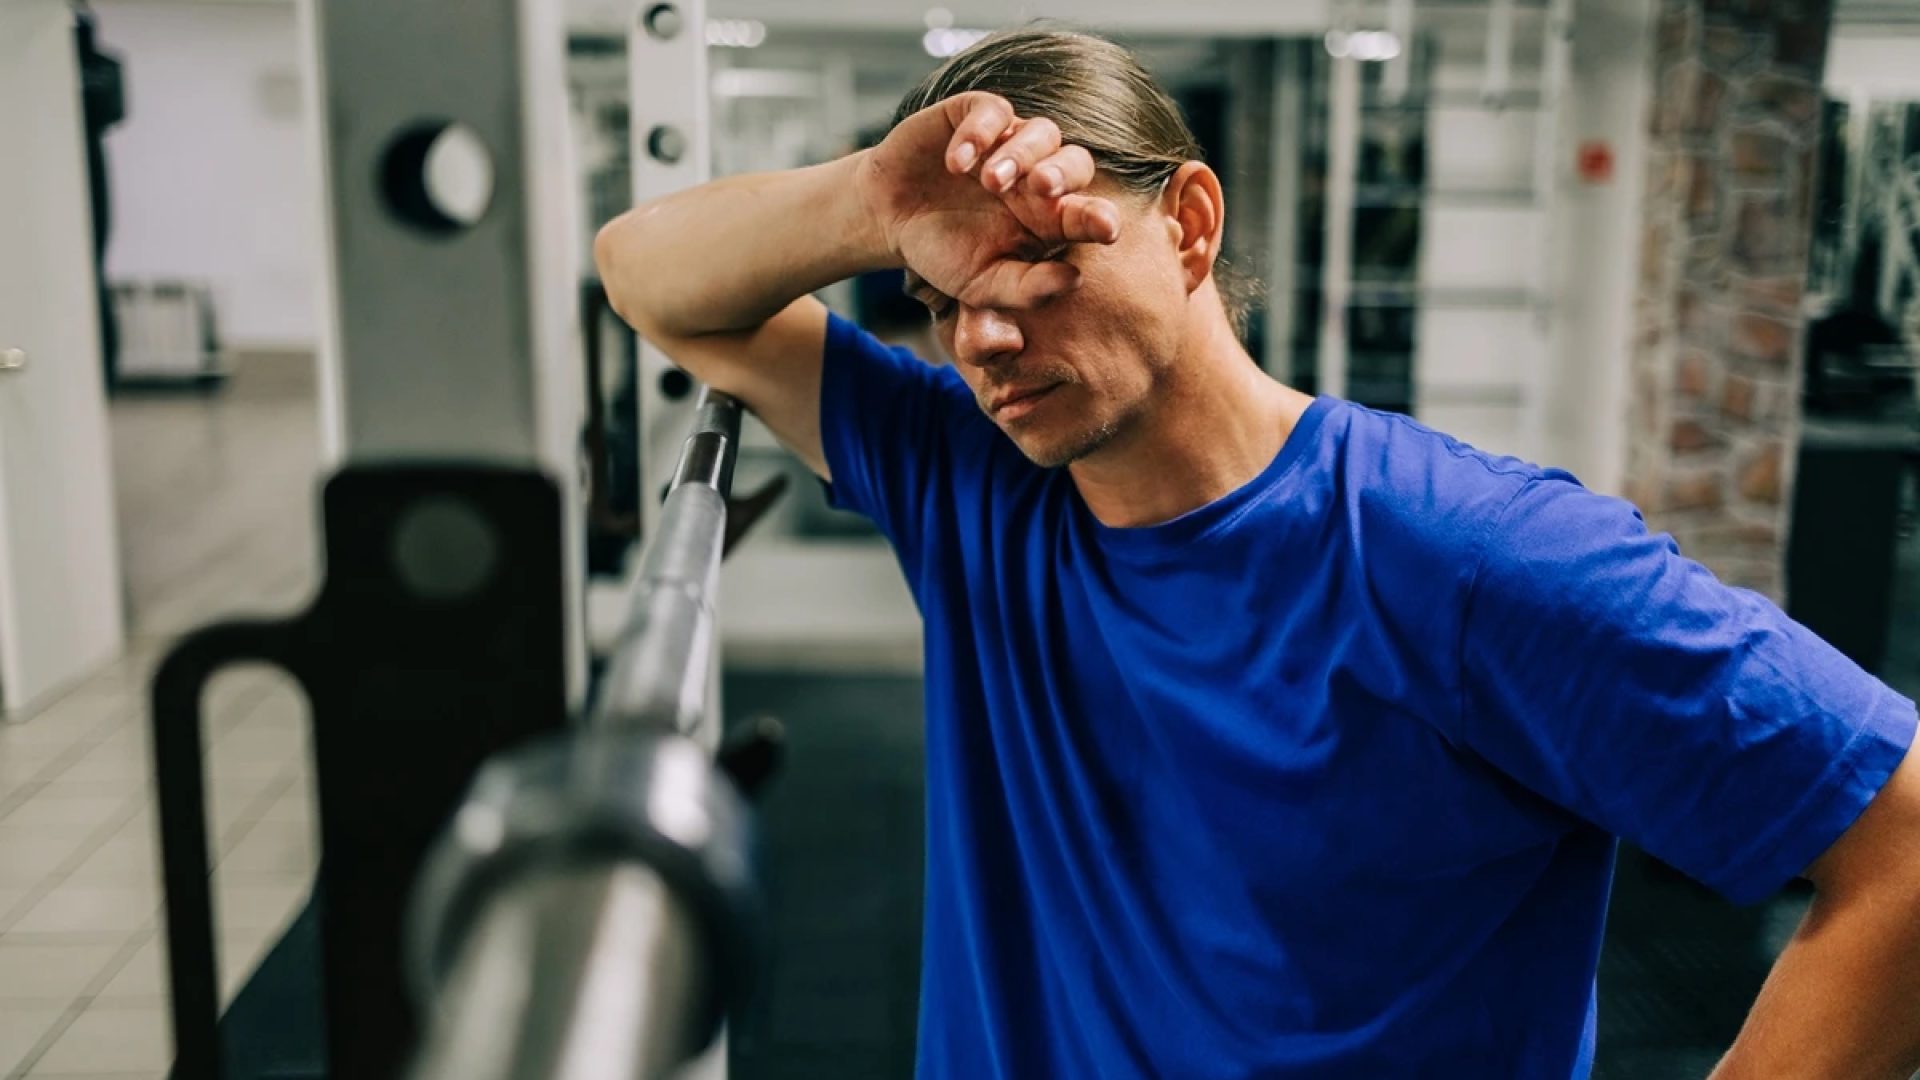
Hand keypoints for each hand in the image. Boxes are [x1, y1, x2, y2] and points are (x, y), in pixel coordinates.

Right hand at [853, 92, 1123, 310]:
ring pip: (1042, 131)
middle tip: (1042, 189)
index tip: (1106, 227)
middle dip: (1063, 173)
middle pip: (1076, 162)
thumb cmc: (944, 254)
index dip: (1099, 217)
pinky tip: (956, 163)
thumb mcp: (982, 285)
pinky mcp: (973, 117)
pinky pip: (992, 111)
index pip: (1087, 213)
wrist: (889, 220)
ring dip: (1021, 153)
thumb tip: (1074, 279)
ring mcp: (1008, 143)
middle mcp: (1036, 178)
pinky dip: (978, 132)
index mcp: (1048, 219)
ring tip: (990, 180)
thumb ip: (1027, 288)